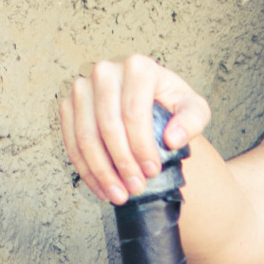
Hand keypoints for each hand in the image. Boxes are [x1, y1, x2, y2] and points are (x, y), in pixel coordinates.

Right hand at [59, 55, 210, 205]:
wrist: (151, 100)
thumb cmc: (173, 104)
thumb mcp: (194, 109)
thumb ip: (192, 120)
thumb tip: (172, 139)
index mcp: (138, 67)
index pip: (134, 112)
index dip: (142, 146)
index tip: (153, 171)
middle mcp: (105, 71)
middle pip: (108, 125)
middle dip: (122, 163)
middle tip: (136, 188)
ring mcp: (83, 87)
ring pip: (86, 135)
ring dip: (101, 171)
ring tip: (119, 195)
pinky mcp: (69, 105)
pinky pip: (71, 141)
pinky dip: (86, 169)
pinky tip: (101, 189)